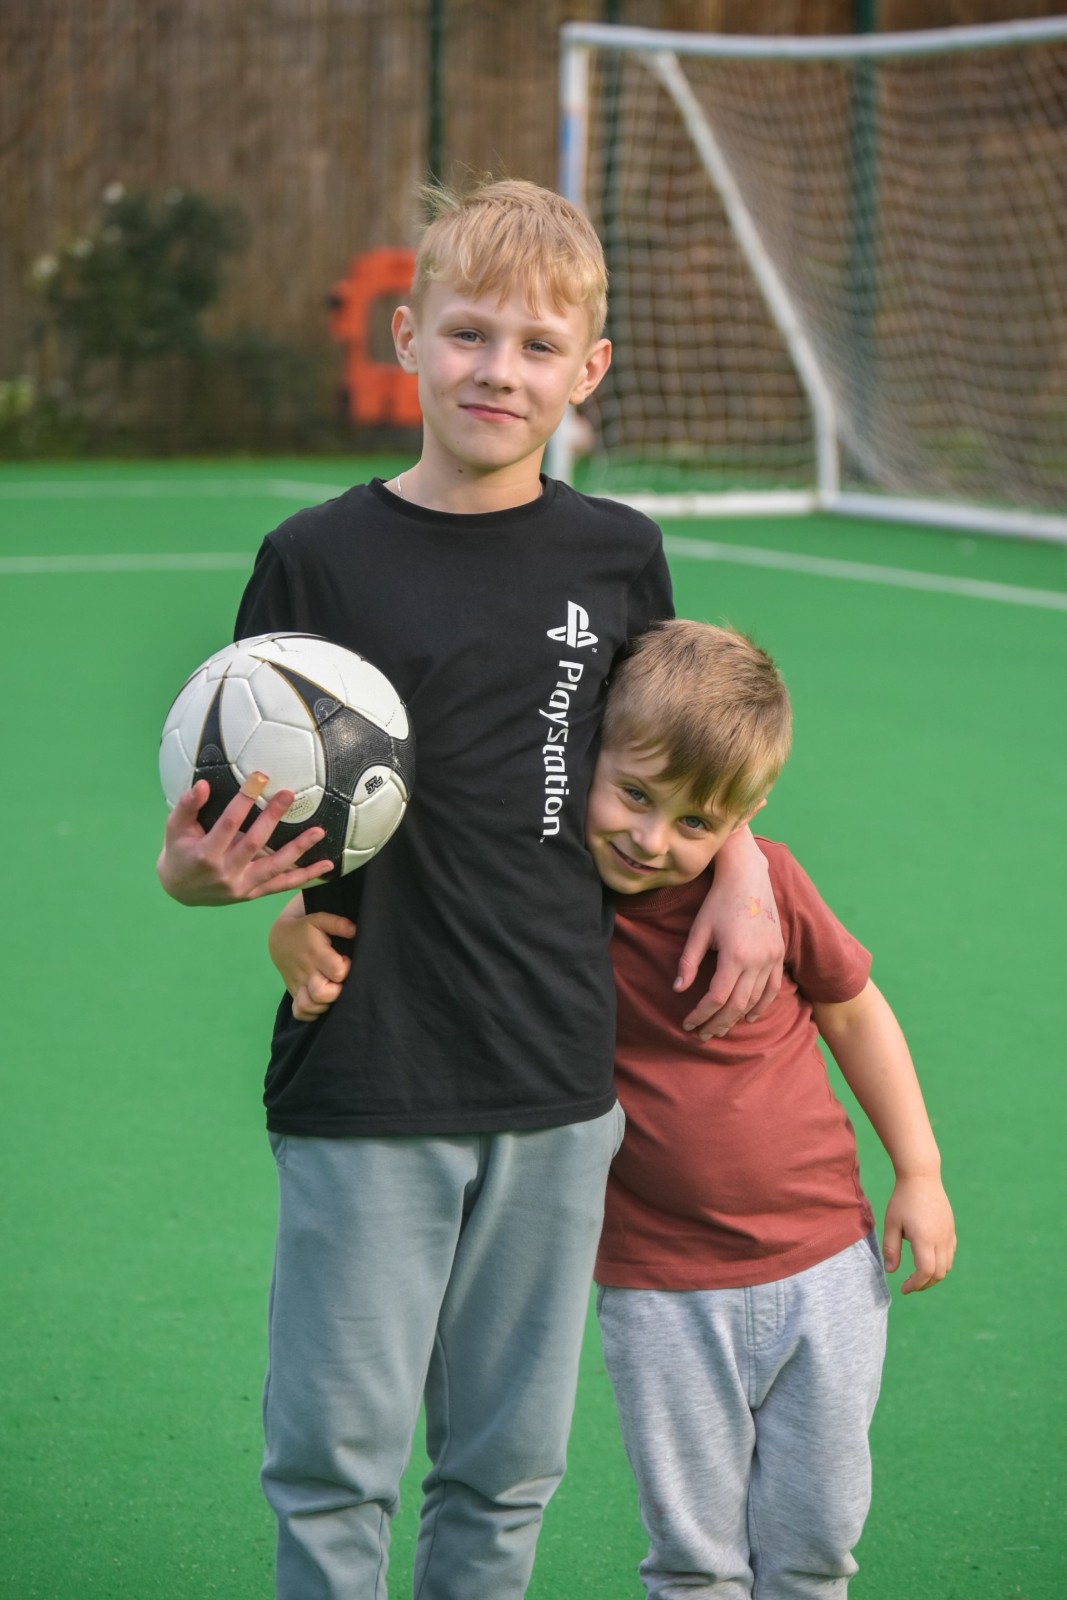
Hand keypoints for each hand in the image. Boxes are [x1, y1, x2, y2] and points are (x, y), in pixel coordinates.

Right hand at [157, 775, 333, 904]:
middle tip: (289, 794)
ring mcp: (241, 886)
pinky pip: (281, 885)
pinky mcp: (252, 894)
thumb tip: (202, 785)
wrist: (180, 890)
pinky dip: (304, 877)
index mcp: (205, 853)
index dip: (244, 800)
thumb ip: (187, 806)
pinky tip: (326, 866)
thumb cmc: (179, 851)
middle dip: (273, 818)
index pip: (228, 823)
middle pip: (255, 843)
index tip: (259, 777)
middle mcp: (225, 872)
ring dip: (299, 849)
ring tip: (319, 832)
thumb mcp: (174, 828)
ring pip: (274, 867)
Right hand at [269, 900, 355, 1022]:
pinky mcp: (294, 993)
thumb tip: (355, 931)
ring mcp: (298, 985)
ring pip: (309, 1006)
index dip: (346, 969)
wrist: (280, 939)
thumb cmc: (305, 930)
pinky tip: (321, 1003)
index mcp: (315, 954)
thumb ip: (338, 923)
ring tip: (332, 992)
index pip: (337, 972)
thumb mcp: (320, 919)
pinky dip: (311, 1013)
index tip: (346, 961)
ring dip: (324, 1004)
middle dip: (337, 991)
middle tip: (340, 981)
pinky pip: (299, 1013)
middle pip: (322, 994)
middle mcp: (306, 973)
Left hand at [675, 831, 784, 1037]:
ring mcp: (772, 957)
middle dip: (718, 1023)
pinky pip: (773, 988)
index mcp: (735, 955)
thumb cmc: (718, 902)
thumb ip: (688, 962)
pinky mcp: (779, 953)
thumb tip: (677, 989)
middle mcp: (758, 960)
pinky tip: (749, 1016)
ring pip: (755, 1000)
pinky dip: (762, 1005)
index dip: (701, 1014)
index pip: (717, 997)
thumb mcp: (698, 931)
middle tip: (702, 1035)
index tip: (687, 1023)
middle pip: (737, 1005)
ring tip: (720, 1028)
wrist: (747, 877)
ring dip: (737, 1018)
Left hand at [883, 1173, 956, 1293]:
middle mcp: (941, 1240)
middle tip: (910, 1285)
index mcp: (925, 1240)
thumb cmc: (903, 1199)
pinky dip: (941, 1264)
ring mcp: (949, 1235)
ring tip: (918, 1276)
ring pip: (947, 1266)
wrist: (922, 1177)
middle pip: (938, 1273)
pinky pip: (950, 1254)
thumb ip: (891, 1248)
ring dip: (934, 1275)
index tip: (904, 1289)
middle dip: (924, 1284)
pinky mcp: (951, 1230)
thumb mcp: (892, 1223)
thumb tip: (891, 1272)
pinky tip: (928, 1260)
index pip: (925, 1272)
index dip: (915, 1285)